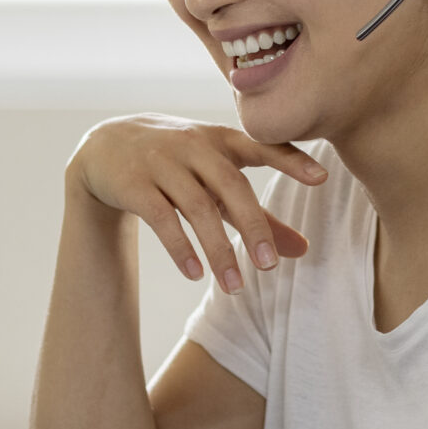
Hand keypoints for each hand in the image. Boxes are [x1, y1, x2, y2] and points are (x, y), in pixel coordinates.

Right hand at [68, 115, 325, 294]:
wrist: (106, 147)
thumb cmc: (178, 165)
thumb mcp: (218, 182)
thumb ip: (261, 213)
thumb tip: (304, 251)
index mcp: (222, 141)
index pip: (262, 146)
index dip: (291, 160)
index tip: (321, 177)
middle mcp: (195, 147)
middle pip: (231, 185)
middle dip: (253, 226)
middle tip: (269, 267)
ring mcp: (162, 163)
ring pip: (196, 208)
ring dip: (217, 250)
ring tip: (234, 288)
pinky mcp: (134, 184)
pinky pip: (160, 217)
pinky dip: (179, 247)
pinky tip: (194, 273)